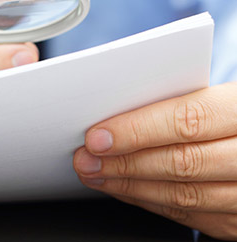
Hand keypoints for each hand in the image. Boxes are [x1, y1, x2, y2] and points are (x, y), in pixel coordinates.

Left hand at [74, 83, 236, 240]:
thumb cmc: (225, 110)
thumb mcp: (208, 93)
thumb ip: (170, 102)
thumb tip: (113, 116)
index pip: (187, 121)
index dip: (137, 131)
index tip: (97, 137)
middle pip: (182, 163)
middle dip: (124, 163)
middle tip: (86, 159)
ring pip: (184, 196)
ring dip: (129, 187)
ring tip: (95, 175)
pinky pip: (191, 216)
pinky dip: (149, 201)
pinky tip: (124, 189)